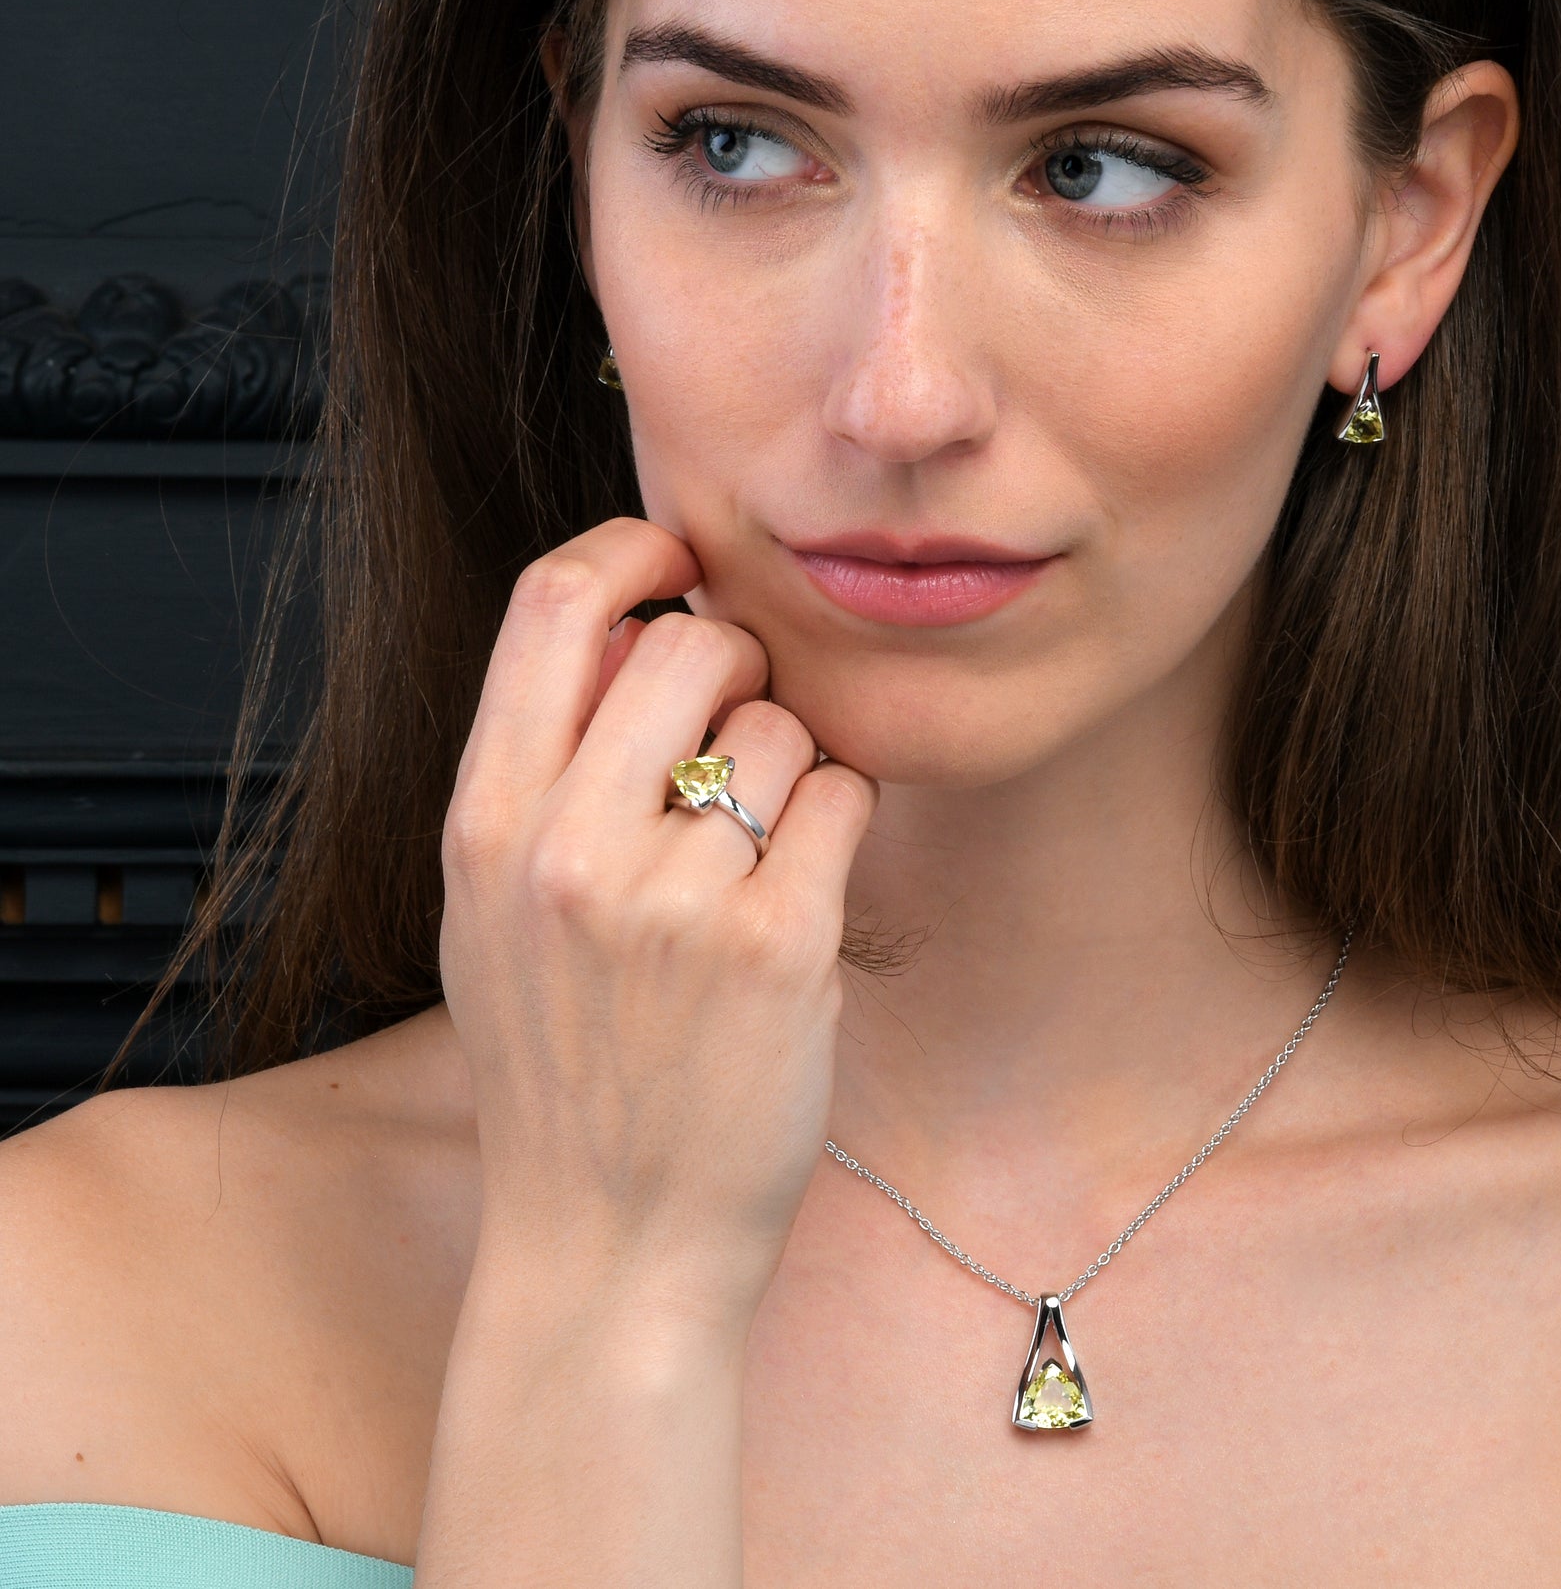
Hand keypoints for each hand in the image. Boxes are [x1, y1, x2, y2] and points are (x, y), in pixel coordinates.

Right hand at [437, 517, 876, 1335]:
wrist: (609, 1244)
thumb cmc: (562, 1067)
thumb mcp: (491, 915)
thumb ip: (541, 772)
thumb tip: (639, 627)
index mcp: (484, 824)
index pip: (552, 603)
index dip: (631, 551)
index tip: (679, 563)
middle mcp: (568, 847)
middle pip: (690, 641)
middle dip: (738, 664)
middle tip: (740, 730)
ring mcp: (675, 897)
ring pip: (780, 725)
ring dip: (791, 767)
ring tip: (758, 854)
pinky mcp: (778, 944)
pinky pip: (841, 797)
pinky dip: (840, 823)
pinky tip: (805, 888)